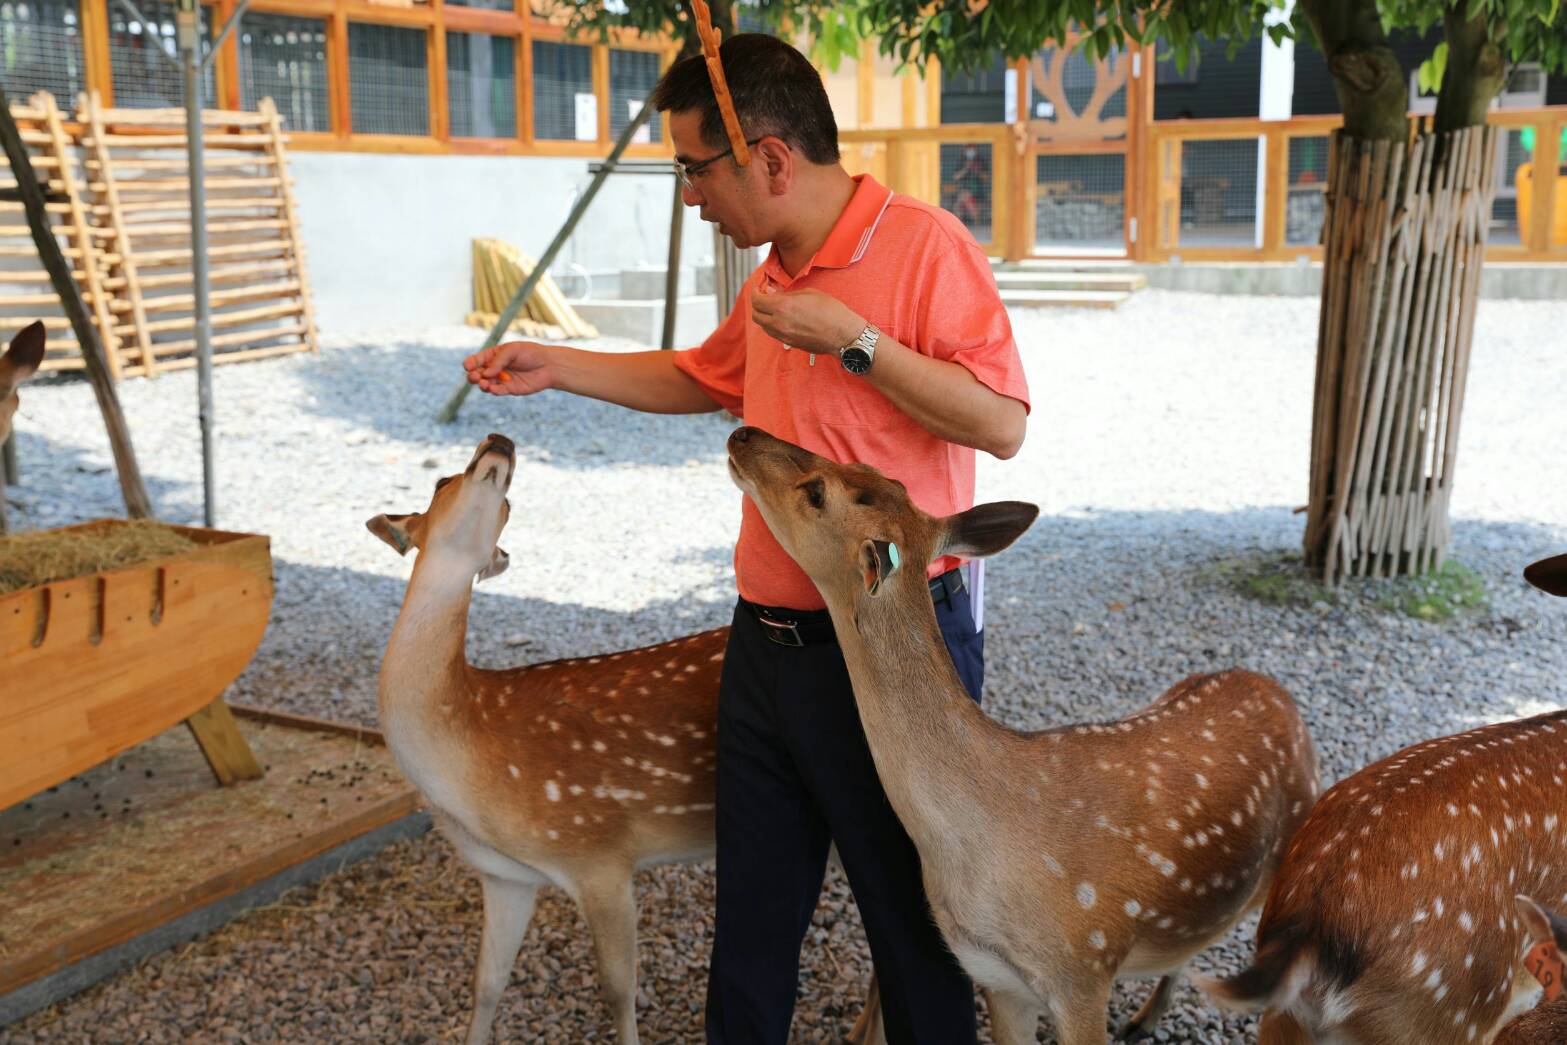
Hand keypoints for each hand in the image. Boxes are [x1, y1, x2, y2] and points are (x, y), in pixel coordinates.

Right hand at [463, 341, 553, 395]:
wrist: (548, 365)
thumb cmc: (531, 353)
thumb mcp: (513, 351)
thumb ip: (499, 360)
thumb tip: (486, 373)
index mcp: (493, 356)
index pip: (477, 360)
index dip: (470, 363)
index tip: (468, 366)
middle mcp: (495, 368)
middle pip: (478, 374)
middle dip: (473, 376)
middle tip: (475, 376)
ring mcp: (501, 379)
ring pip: (486, 384)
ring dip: (482, 384)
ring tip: (483, 383)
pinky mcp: (509, 389)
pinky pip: (498, 391)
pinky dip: (494, 391)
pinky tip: (493, 389)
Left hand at [750, 288, 864, 354]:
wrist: (843, 334)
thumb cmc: (831, 311)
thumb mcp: (809, 293)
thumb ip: (787, 293)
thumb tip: (773, 293)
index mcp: (783, 307)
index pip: (757, 300)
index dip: (755, 292)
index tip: (759, 288)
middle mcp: (779, 323)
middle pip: (756, 315)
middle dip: (757, 304)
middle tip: (764, 296)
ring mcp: (783, 336)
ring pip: (763, 326)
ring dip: (764, 315)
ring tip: (774, 307)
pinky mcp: (789, 343)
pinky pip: (773, 333)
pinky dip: (772, 324)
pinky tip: (782, 318)